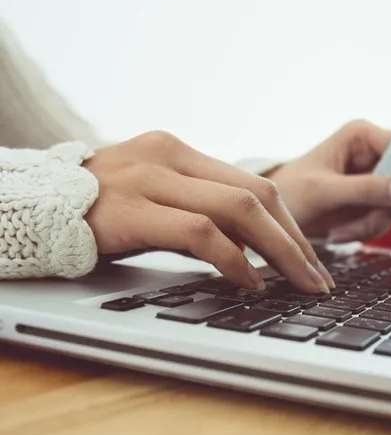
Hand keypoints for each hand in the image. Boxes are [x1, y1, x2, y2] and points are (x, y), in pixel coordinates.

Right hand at [83, 131, 333, 293]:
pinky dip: (233, 259)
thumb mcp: (154, 200)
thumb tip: (253, 248)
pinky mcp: (129, 210)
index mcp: (178, 151)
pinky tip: (249, 282)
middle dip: (296, 240)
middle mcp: (168, 156)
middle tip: (318, 276)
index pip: (254, 184)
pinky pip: (199, 233)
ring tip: (298, 283)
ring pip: (238, 209)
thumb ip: (199, 212)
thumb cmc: (96, 211)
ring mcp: (148, 179)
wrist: (28, 210)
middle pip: (257, 194)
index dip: (291, 224)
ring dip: (279, 251)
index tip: (311, 257)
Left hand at [266, 120, 390, 241]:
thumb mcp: (324, 191)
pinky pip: (385, 219)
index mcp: (362, 136)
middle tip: (364, 222)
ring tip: (340, 229)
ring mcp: (375, 179)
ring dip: (371, 223)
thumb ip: (366, 189)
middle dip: (385, 208)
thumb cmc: (288, 193)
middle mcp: (373, 153)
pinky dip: (364, 231)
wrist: (272, 220)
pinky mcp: (373, 201)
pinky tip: (339, 232)